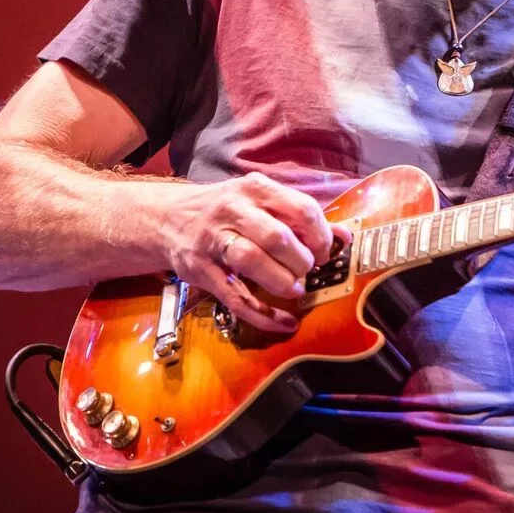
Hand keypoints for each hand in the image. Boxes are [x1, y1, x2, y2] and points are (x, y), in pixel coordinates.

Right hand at [157, 172, 339, 333]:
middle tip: (305, 272)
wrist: (168, 219)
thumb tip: (345, 238)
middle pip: (277, 236)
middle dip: (301, 261)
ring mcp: (213, 240)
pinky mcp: (200, 271)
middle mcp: (233, 210)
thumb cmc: (227, 211)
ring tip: (293, 289)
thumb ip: (301, 218)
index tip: (322, 253)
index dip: (320, 237)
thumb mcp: (262, 202)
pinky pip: (236, 297)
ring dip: (281, 281)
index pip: (301, 209)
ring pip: (252, 261)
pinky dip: (264, 315)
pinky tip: (284, 322)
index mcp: (256, 189)